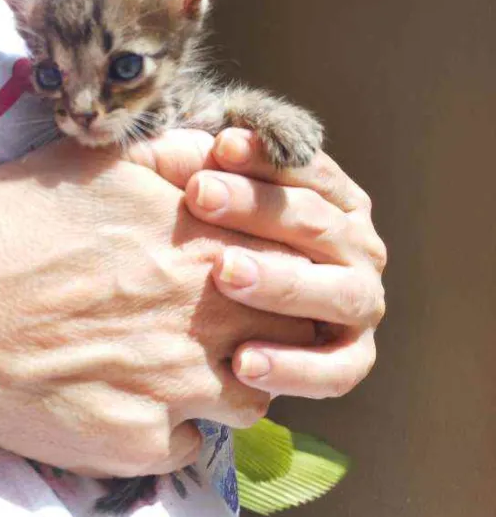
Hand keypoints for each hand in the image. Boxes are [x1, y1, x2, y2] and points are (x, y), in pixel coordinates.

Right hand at [0, 137, 317, 478]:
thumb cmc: (11, 224)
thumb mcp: (98, 165)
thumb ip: (174, 158)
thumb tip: (217, 153)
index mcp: (202, 245)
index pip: (291, 264)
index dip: (276, 269)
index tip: (247, 272)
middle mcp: (206, 318)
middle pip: (285, 333)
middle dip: (264, 328)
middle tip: (223, 320)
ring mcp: (178, 387)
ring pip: (250, 399)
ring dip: (228, 383)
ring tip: (182, 366)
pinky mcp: (140, 441)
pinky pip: (187, 445)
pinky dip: (171, 427)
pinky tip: (133, 402)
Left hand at [128, 127, 385, 400]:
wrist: (229, 323)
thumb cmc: (213, 241)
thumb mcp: (202, 200)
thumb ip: (188, 169)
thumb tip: (155, 149)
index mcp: (334, 199)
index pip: (308, 170)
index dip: (266, 158)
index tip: (219, 146)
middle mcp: (358, 247)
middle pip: (316, 221)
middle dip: (257, 207)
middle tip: (200, 196)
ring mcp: (361, 302)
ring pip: (337, 291)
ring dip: (281, 282)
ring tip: (224, 273)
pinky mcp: (353, 359)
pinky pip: (335, 370)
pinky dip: (294, 367)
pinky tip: (241, 362)